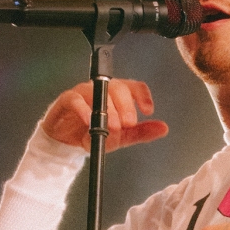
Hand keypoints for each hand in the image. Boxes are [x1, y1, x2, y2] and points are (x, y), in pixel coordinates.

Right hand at [41, 78, 167, 152]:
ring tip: (112, 126)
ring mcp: (83, 92)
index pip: (133, 86)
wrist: (67, 143)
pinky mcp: (66, 100)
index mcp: (117, 95)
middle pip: (117, 87)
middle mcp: (101, 90)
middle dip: (125, 106)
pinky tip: (89, 120)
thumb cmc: (92, 134)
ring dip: (107, 109)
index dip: (142, 96)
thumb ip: (141, 132)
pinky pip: (75, 98)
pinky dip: (83, 109)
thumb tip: (163, 128)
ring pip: (97, 91)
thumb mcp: (121, 137)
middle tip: (128, 124)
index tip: (148, 110)